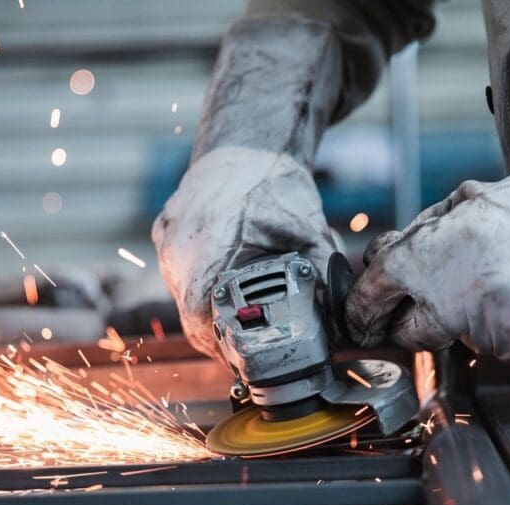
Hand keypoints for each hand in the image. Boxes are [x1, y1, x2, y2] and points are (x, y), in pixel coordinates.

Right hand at [152, 146, 339, 359]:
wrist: (247, 142)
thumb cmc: (274, 183)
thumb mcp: (308, 232)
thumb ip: (324, 278)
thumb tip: (343, 322)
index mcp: (206, 254)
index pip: (202, 323)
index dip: (222, 347)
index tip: (243, 357)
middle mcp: (177, 250)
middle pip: (191, 315)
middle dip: (219, 335)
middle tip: (248, 346)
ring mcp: (167, 240)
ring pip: (183, 295)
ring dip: (209, 311)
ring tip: (238, 320)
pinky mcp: (166, 231)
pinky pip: (179, 272)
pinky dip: (201, 285)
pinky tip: (223, 287)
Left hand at [345, 165, 509, 376]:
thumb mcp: (462, 203)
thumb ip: (416, 236)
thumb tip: (382, 258)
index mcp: (425, 260)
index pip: (370, 298)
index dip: (360, 311)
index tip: (361, 320)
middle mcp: (450, 304)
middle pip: (409, 334)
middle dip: (416, 320)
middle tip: (445, 298)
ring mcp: (488, 338)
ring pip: (463, 342)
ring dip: (476, 323)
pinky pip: (506, 355)